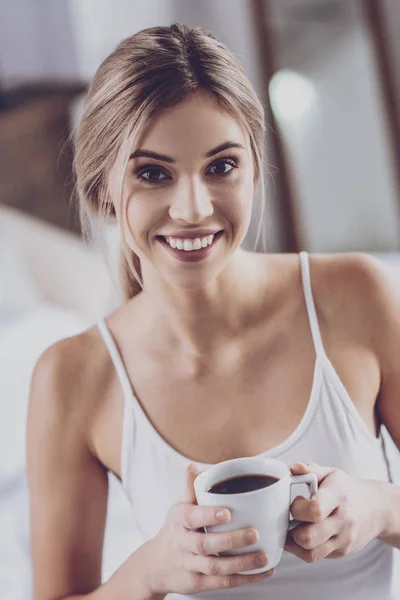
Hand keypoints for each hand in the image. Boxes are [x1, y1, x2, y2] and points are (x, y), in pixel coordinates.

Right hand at [142, 463, 274, 595]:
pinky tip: (263, 572)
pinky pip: (222, 583)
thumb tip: (193, 467)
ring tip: (264, 557)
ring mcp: (189, 566)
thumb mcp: (179, 507)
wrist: (155, 565)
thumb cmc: (176, 529)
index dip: (209, 515)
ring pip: (215, 567)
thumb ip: (191, 489)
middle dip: (230, 540)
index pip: (191, 518)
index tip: (228, 512)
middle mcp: (182, 544)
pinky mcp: (197, 584)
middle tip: (254, 533)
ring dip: (241, 563)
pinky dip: (243, 579)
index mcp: (179, 520)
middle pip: (204, 544)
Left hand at [285, 462, 384, 562]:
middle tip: (292, 518)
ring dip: (295, 543)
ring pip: (310, 553)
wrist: (377, 508)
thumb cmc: (347, 489)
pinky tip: (302, 535)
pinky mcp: (343, 552)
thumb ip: (309, 469)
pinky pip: (316, 557)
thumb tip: (292, 467)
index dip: (297, 508)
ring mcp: (344, 539)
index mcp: (337, 496)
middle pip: (308, 537)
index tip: (296, 501)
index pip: (315, 509)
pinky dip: (303, 549)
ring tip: (294, 528)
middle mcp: (343, 520)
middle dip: (292, 529)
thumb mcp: (331, 474)